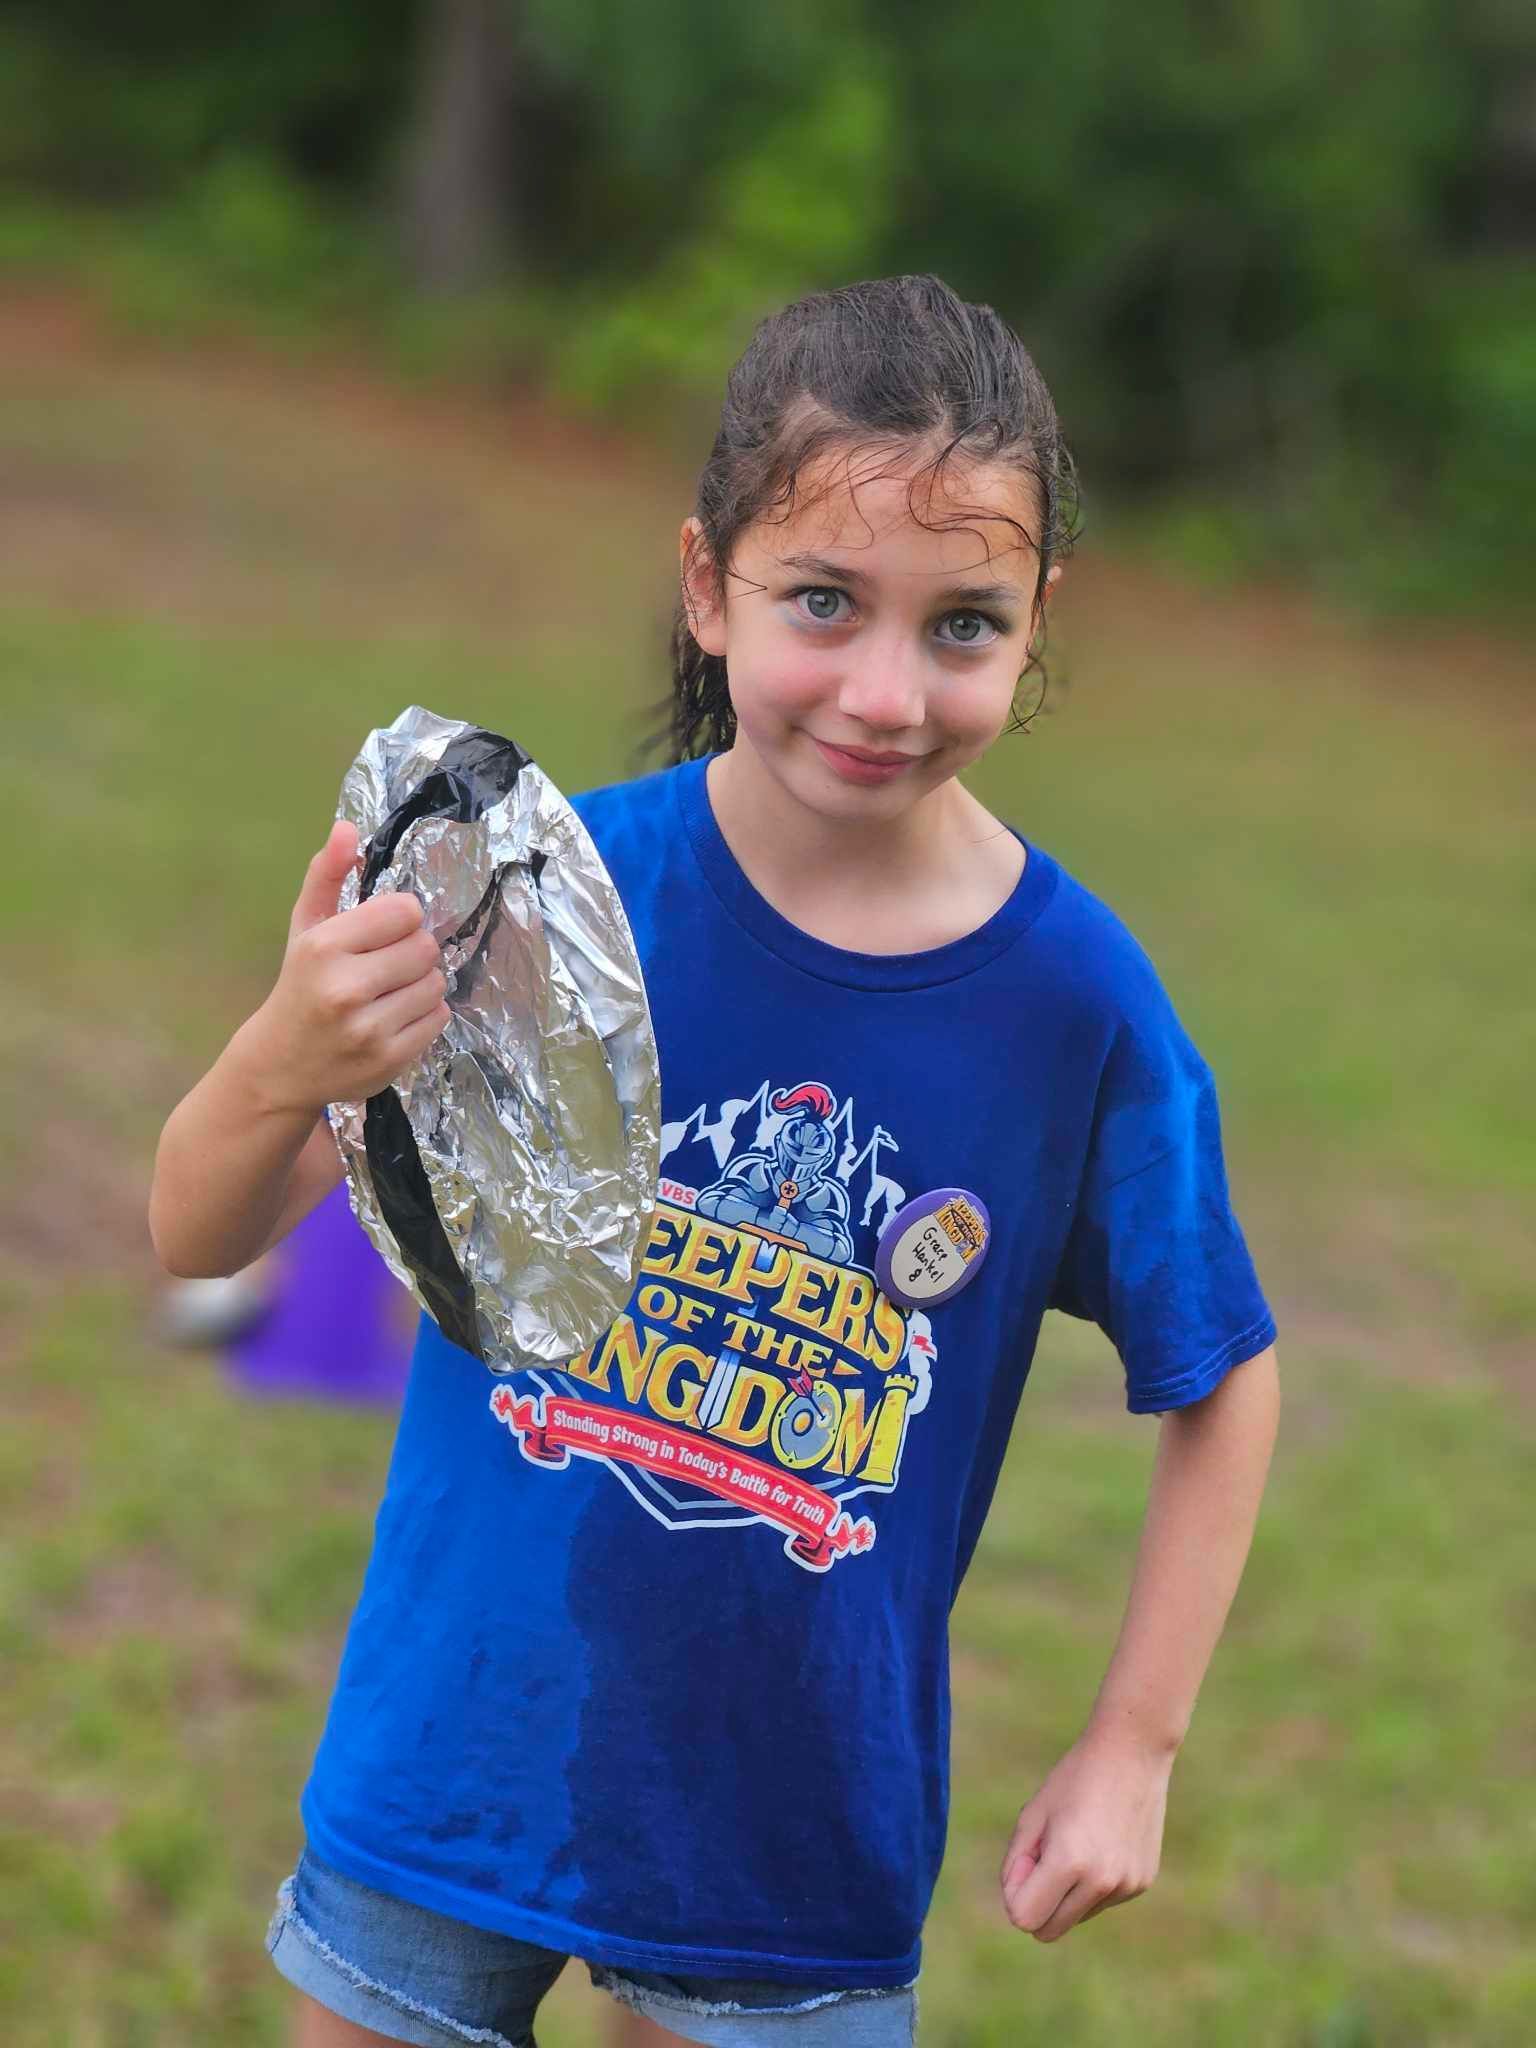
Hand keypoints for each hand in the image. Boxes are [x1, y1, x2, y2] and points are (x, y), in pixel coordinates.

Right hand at [241, 819, 451, 1114]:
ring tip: (389, 992)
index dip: (400, 918)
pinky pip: (439, 1018)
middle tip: (386, 965)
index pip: (405, 912)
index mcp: (323, 947)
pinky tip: (394, 1017)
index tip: (382, 932)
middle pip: (425, 948)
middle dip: (412, 951)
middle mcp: (345, 989)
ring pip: (436, 984)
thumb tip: (346, 827)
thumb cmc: (298, 987)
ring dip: (420, 984)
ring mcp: (369, 1030)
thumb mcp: (304, 928)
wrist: (279, 1066)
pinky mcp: (390, 1060)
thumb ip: (326, 875)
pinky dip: (424, 1015)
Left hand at [999, 1728, 1172, 1942]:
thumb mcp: (1033, 1814)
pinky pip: (1102, 1901)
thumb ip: (1016, 1863)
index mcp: (1069, 1862)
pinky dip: (1093, 1883)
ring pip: (1076, 1917)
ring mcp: (1126, 1886)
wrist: (1132, 1753)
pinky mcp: (1142, 1883)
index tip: (1024, 1859)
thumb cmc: (1075, 1779)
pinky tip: (1103, 1842)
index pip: (1023, 1918)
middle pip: (1049, 1931)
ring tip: (1078, 1842)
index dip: (1014, 1892)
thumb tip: (1017, 1905)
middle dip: (1037, 1904)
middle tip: (1043, 1857)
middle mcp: (1101, 1882)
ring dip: (1067, 1893)